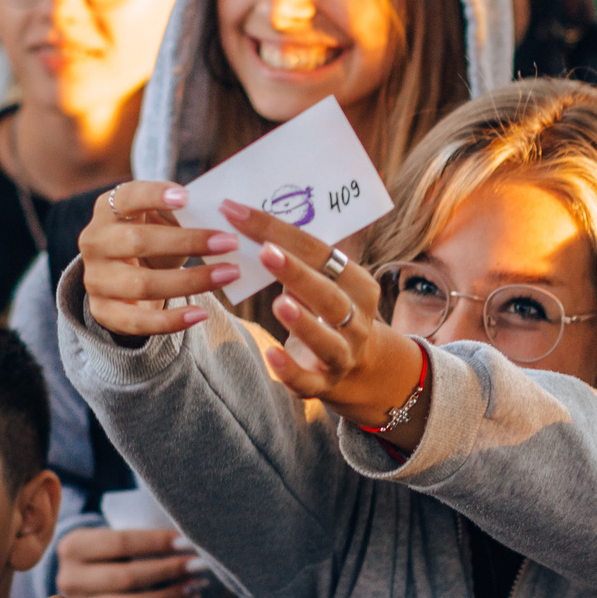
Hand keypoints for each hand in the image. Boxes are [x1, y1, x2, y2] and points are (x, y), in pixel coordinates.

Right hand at [58, 525, 206, 597]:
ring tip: (195, 585)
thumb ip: (141, 537)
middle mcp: (69, 579)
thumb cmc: (108, 549)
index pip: (122, 542)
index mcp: (73, 546)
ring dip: (169, 596)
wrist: (81, 575)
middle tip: (198, 565)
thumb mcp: (111, 534)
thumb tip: (187, 543)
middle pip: (127, 578)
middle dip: (168, 571)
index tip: (187, 541)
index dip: (157, 542)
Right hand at [78, 180, 242, 338]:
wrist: (123, 278)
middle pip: (139, 241)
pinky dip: (171, 320)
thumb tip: (221, 214)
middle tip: (230, 242)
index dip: (155, 196)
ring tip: (229, 274)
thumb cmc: (152, 237)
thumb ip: (181, 213)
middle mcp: (95, 242)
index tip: (187, 197)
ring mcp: (96, 279)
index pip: (128, 197)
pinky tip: (200, 314)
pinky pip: (137, 321)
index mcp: (107, 209)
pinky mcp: (103, 312)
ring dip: (191, 281)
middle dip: (188, 242)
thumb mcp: (160, 219)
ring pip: (143, 284)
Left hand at [219, 199, 425, 434]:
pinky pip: (309, 381)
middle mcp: (357, 320)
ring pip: (328, 341)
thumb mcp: (324, 281)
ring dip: (304, 322)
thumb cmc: (326, 309)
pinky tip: (270, 354)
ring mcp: (343, 354)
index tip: (239, 213)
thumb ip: (298, 258)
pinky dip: (290, 370)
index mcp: (358, 285)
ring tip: (279, 303)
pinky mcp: (325, 384)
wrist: (357, 366)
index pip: (322, 253)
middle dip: (298, 273)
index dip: (281, 232)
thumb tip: (245, 220)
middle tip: (264, 251)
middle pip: (330, 295)